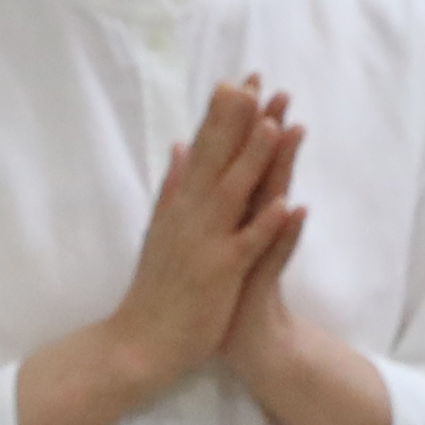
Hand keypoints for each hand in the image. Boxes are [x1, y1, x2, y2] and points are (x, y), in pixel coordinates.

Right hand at [107, 83, 304, 385]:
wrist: (139, 343)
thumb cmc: (156, 289)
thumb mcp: (160, 228)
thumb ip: (172, 186)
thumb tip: (180, 146)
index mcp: (179, 205)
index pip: (202, 149)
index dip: (221, 115)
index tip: (237, 80)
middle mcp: (190, 216)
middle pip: (216, 159)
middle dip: (236, 120)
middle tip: (254, 80)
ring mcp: (205, 243)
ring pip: (232, 193)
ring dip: (252, 159)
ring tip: (273, 124)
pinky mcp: (220, 274)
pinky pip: (247, 246)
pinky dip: (264, 224)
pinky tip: (285, 203)